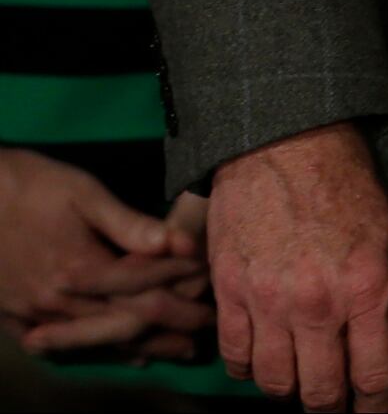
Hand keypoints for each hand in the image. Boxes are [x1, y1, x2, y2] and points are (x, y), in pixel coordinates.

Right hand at [0, 144, 201, 340]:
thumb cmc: (31, 186)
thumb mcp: (84, 192)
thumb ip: (129, 222)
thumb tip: (176, 242)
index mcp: (80, 268)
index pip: (144, 282)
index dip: (181, 279)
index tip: (212, 278)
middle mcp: (58, 300)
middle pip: (126, 321)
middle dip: (172, 324)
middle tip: (208, 327)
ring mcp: (33, 314)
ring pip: (98, 339)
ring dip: (142, 345)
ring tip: (178, 350)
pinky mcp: (13, 319)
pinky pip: (61, 346)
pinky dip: (98, 351)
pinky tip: (124, 355)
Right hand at [209, 123, 387, 410]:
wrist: (285, 145)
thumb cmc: (344, 185)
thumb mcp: (386, 238)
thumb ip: (381, 297)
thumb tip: (379, 346)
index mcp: (366, 287)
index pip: (374, 374)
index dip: (376, 407)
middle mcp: (317, 303)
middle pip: (321, 391)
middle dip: (332, 409)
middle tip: (336, 408)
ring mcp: (269, 301)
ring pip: (275, 383)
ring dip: (289, 390)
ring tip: (300, 382)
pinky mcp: (230, 292)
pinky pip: (234, 356)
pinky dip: (247, 369)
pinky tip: (261, 360)